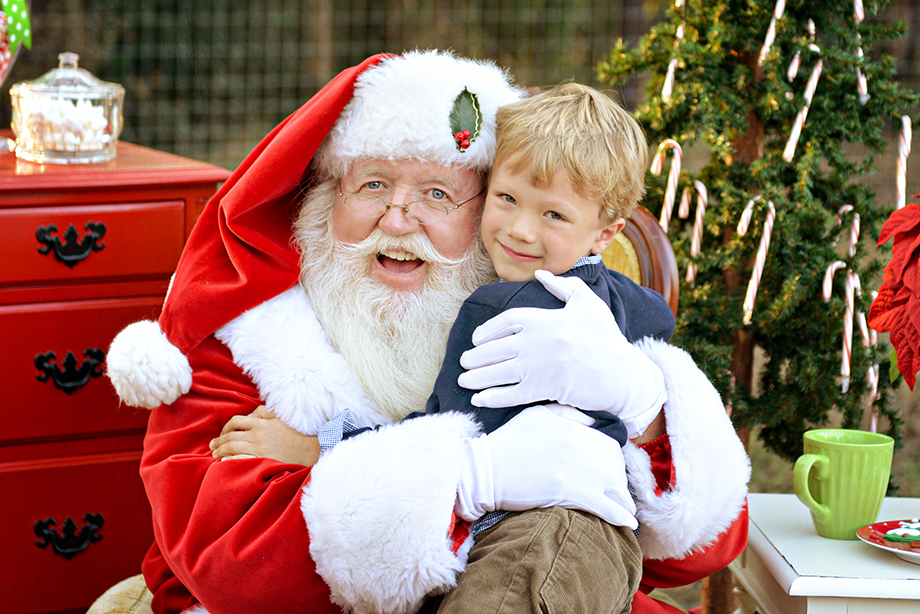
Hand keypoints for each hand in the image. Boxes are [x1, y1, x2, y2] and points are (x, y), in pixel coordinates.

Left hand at [210, 405, 320, 465]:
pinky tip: (223, 462)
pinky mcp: (262, 461)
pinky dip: (229, 461)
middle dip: (218, 441)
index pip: (236, 422)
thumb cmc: (295, 435)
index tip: (222, 433)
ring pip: (232, 448)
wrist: (308, 451)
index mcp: (261, 423)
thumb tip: (251, 414)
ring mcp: (259, 449)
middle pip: (231, 436)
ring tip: (215, 454)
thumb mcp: (281, 418)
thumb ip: (265, 413)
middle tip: (213, 445)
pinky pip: (240, 460)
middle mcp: (258, 435)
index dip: (226, 427)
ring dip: (220, 451)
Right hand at [454, 405, 636, 527]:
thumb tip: (591, 420)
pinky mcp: (569, 492)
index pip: (609, 444)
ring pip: (614, 486)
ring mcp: (575, 468)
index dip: (615, 460)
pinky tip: (627, 523)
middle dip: (620, 480)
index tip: (613, 471)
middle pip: (615, 465)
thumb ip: (567, 413)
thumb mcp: (537, 415)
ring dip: (623, 500)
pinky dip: (620, 515)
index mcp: (573, 427)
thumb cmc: (508, 443)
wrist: (485, 471)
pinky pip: (605, 506)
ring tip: (626, 511)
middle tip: (618, 493)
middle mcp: (579, 445)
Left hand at [458, 270, 665, 437]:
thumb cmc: (605, 338)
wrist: (623, 373)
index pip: (507, 320)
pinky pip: (512, 394)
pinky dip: (493, 397)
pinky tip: (480, 399)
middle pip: (497, 348)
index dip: (488, 329)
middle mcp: (538, 341)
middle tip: (464, 361)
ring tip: (464, 380)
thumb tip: (540, 274)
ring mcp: (540, 367)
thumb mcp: (588, 304)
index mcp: (546, 319)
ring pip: (499, 372)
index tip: (477, 338)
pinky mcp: (545, 389)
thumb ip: (563, 287)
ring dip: (478, 377)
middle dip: (477, 356)